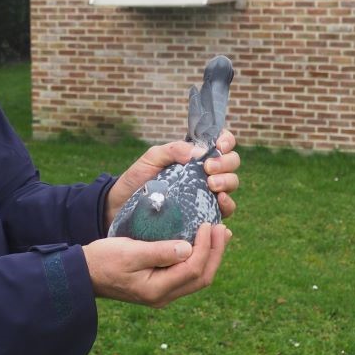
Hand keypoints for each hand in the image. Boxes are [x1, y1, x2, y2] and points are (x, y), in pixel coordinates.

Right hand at [84, 223, 230, 307]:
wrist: (83, 275)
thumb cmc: (102, 259)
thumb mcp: (129, 251)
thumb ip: (159, 252)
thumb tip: (189, 249)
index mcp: (157, 289)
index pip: (193, 269)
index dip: (206, 247)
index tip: (208, 224)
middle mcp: (163, 296)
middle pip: (202, 278)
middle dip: (215, 253)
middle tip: (223, 229)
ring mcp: (162, 294)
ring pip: (197, 279)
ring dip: (210, 256)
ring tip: (219, 235)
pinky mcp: (158, 286)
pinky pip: (187, 275)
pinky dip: (199, 259)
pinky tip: (200, 244)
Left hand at [104, 130, 239, 227]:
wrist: (123, 206)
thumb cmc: (138, 179)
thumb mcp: (152, 158)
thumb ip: (173, 149)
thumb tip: (199, 152)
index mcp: (196, 156)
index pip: (222, 143)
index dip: (227, 141)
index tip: (219, 146)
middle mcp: (206, 173)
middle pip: (232, 163)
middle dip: (225, 163)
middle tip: (208, 169)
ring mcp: (207, 193)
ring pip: (232, 184)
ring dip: (227, 182)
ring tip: (212, 185)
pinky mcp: (205, 214)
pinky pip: (225, 209)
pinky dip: (227, 204)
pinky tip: (219, 201)